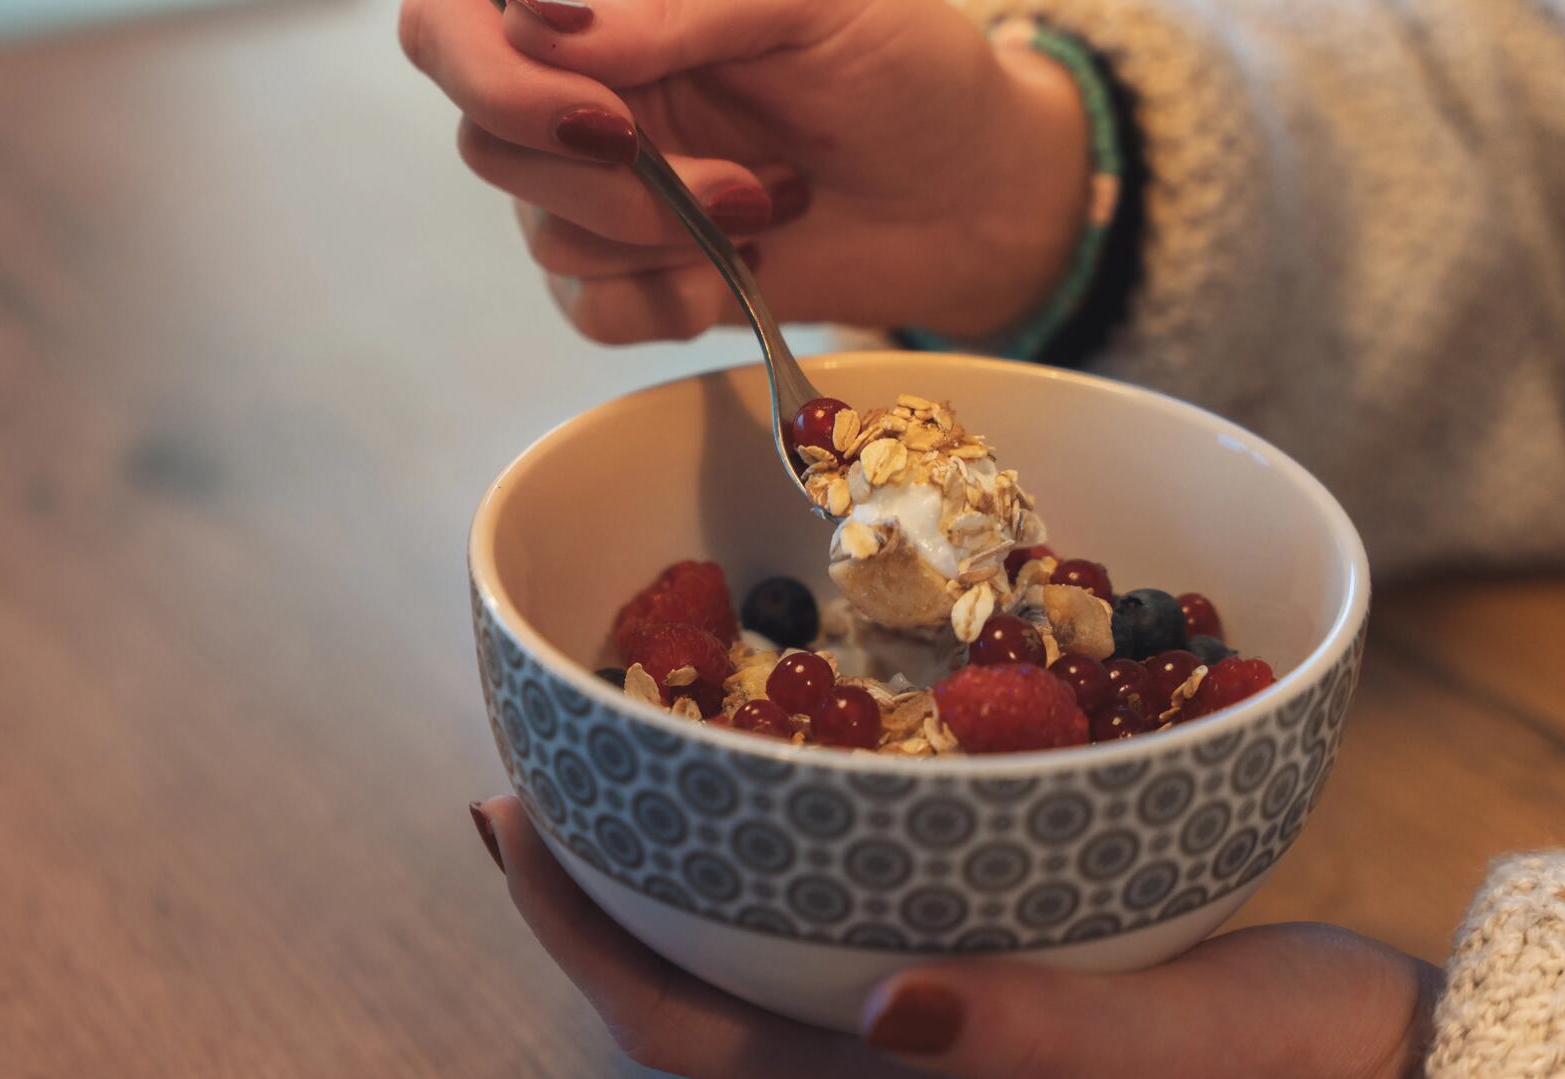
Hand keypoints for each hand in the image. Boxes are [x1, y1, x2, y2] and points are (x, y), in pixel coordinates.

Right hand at [398, 0, 1091, 343]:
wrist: (971, 193)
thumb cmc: (906, 67)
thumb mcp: (810, 0)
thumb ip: (675, 1)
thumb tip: (540, 16)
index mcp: (606, 3)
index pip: (448, 17)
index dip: (488, 70)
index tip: (604, 109)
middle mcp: (579, 86)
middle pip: (486, 140)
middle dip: (609, 177)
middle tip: (731, 180)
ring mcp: (597, 185)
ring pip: (541, 230)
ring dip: (664, 234)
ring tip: (770, 205)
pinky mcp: (631, 274)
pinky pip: (588, 307)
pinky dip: (668, 300)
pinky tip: (745, 270)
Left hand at [470, 794, 1441, 1077]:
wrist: (1381, 1060)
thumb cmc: (1297, 1067)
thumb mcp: (1183, 1052)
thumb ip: (1039, 1042)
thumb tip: (892, 1012)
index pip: (685, 1045)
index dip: (581, 944)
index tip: (511, 830)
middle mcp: (878, 1075)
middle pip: (685, 1008)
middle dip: (591, 909)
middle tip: (520, 797)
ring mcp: (917, 1036)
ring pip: (743, 971)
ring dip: (661, 887)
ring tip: (604, 789)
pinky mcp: (965, 987)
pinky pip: (823, 934)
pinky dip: (764, 867)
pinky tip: (760, 792)